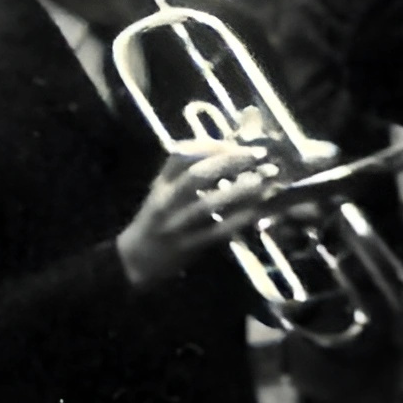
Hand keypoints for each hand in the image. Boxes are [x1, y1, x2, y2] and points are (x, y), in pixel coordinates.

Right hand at [116, 142, 276, 289]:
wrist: (138, 260)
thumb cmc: (157, 220)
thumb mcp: (163, 191)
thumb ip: (184, 172)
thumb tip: (228, 151)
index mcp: (161, 184)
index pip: (181, 155)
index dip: (211, 146)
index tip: (237, 143)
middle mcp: (166, 201)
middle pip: (197, 176)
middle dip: (230, 161)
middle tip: (260, 154)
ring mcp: (177, 225)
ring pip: (209, 203)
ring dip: (240, 190)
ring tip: (265, 179)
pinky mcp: (190, 246)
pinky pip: (218, 230)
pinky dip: (240, 218)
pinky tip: (259, 209)